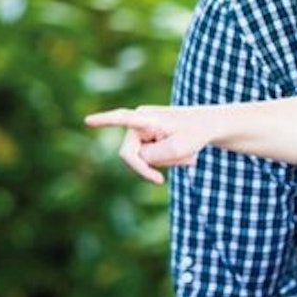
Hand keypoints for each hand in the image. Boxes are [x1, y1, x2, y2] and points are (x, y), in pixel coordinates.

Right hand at [84, 105, 211, 183]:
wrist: (208, 126)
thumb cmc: (196, 133)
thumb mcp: (180, 148)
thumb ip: (154, 156)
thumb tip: (138, 159)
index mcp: (147, 118)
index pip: (123, 118)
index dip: (105, 121)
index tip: (88, 121)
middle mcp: (138, 122)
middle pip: (131, 156)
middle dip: (150, 167)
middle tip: (162, 179)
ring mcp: (141, 131)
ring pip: (142, 160)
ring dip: (165, 163)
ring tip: (184, 153)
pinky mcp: (146, 139)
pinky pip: (148, 159)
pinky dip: (166, 162)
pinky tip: (181, 155)